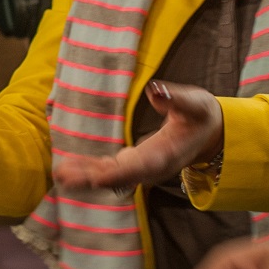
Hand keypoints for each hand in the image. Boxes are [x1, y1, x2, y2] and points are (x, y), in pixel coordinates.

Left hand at [51, 82, 222, 189]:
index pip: (139, 167)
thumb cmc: (200, 116)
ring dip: (85, 176)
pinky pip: (109, 170)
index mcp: (165, 155)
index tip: (97, 178)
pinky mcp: (134, 164)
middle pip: (119, 177)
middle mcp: (151, 168)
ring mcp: (142, 168)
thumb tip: (155, 90)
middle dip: (91, 178)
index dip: (118, 174)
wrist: (208, 133)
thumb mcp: (195, 103)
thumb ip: (176, 98)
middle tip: (64, 176)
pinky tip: (70, 168)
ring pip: (110, 176)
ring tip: (60, 173)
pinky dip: (90, 169)